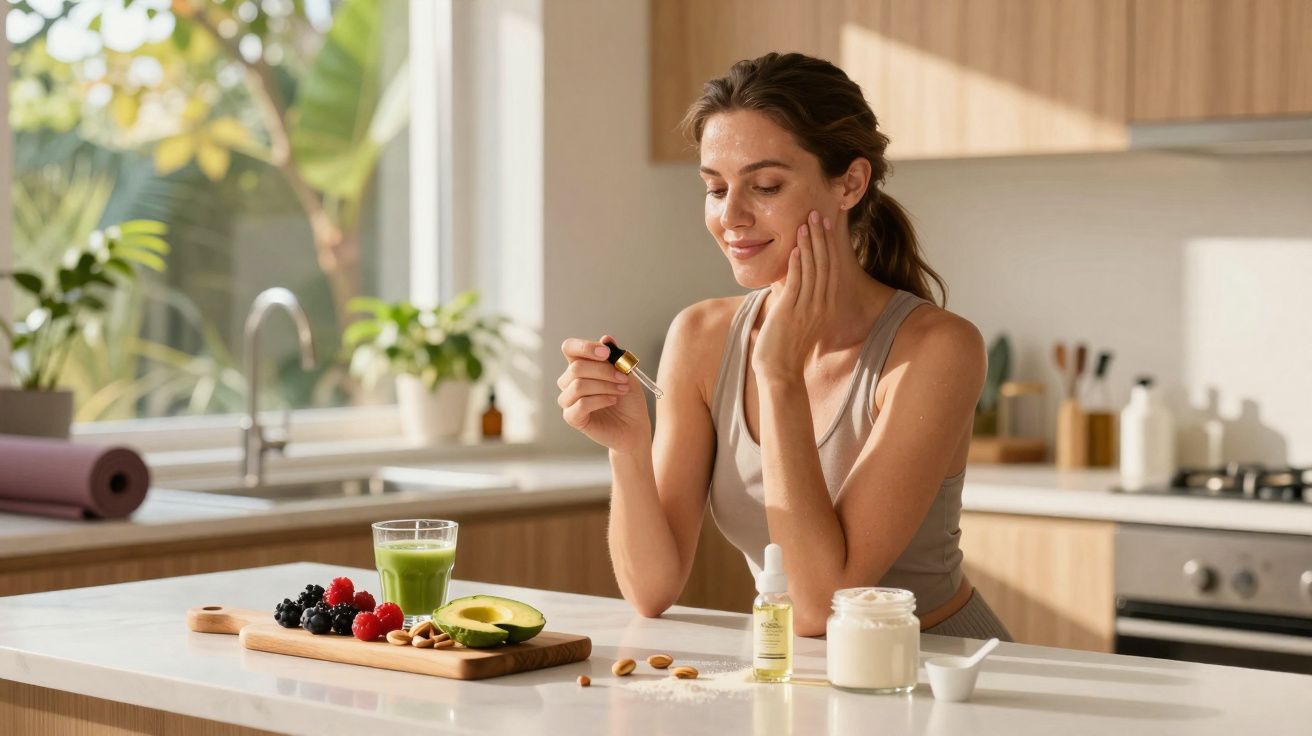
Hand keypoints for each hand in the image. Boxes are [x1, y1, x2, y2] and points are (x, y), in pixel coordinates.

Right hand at [558, 335, 650, 453]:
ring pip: (578, 385)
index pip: (569, 348)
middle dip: (603, 371)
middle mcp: (569, 381)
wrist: (634, 426)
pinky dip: (600, 400)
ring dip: (605, 386)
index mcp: (580, 366)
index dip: (585, 347)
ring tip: (622, 390)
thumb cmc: (628, 399)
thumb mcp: (626, 373)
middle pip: (576, 367)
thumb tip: (606, 339)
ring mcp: (568, 400)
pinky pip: (581, 404)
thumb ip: (615, 357)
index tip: (606, 353)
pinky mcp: (572, 418)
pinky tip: (613, 400)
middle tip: (624, 378)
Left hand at [753, 210, 839, 382]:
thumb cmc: (784, 350)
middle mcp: (821, 306)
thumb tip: (789, 291)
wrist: (780, 372)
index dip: (828, 245)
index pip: (830, 269)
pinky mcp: (792, 312)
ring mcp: (807, 309)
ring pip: (812, 270)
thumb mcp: (797, 322)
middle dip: (821, 237)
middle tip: (818, 213)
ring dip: (809, 244)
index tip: (825, 225)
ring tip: (807, 222)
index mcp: (825, 307)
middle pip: (825, 264)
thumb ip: (797, 305)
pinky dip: (798, 265)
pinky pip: (797, 284)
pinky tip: (796, 249)